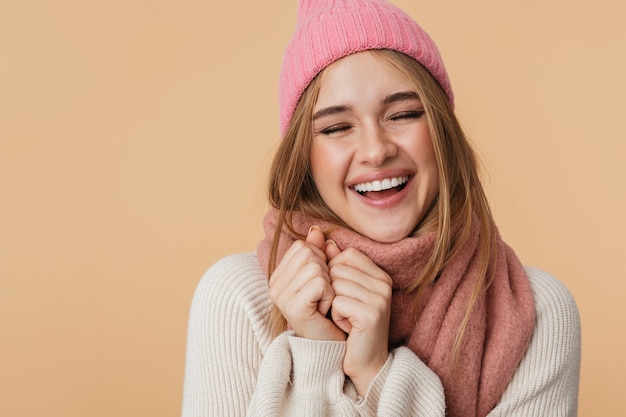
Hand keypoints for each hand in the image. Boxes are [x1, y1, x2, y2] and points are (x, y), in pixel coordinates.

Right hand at [268, 227, 345, 340]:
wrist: (331, 345)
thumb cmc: (328, 311)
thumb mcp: (323, 277)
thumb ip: (318, 252)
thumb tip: (316, 230)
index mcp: (278, 276)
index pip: (303, 246)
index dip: (320, 260)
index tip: (320, 284)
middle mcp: (274, 285)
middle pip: (309, 253)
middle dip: (325, 271)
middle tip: (323, 296)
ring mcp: (281, 296)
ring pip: (316, 267)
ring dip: (329, 285)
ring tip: (324, 303)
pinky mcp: (293, 307)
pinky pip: (321, 283)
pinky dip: (330, 295)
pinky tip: (325, 310)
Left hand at [325, 242, 391, 395]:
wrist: (366, 361)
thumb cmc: (352, 325)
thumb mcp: (346, 291)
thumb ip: (336, 265)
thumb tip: (323, 239)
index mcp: (380, 275)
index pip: (346, 254)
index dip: (334, 273)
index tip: (343, 295)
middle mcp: (384, 283)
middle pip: (338, 268)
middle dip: (332, 291)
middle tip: (345, 311)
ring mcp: (380, 298)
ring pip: (335, 284)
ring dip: (332, 304)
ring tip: (346, 318)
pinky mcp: (371, 314)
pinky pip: (337, 302)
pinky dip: (335, 316)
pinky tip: (346, 326)